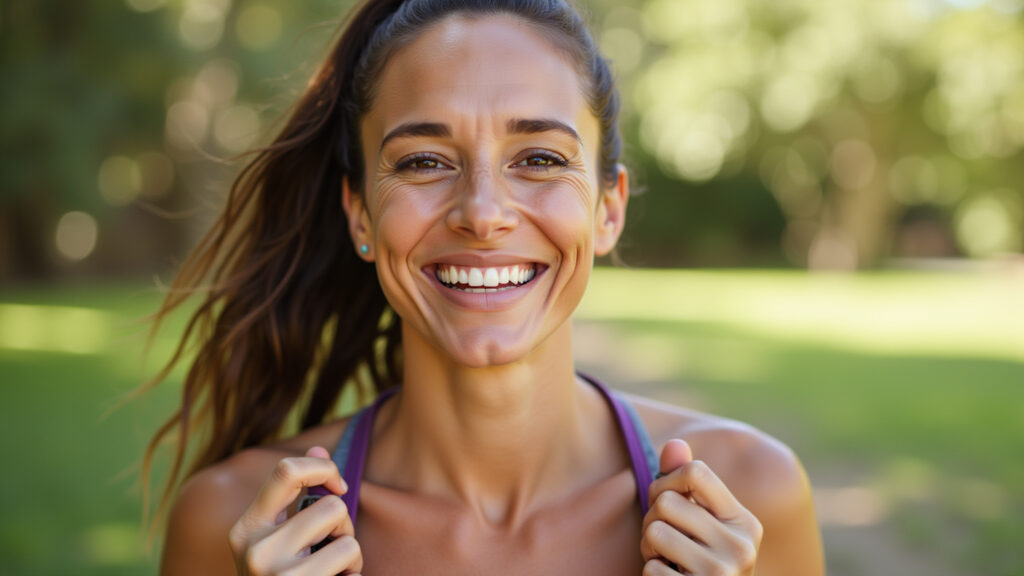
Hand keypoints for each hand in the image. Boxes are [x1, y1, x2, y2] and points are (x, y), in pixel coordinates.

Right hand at [228, 446, 363, 574]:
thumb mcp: (279, 539)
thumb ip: (297, 496)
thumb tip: (318, 449)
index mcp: (247, 528)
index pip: (286, 471)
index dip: (324, 469)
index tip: (340, 488)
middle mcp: (256, 550)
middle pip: (332, 506)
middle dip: (344, 527)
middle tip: (331, 550)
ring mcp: (278, 575)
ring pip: (348, 542)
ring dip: (351, 557)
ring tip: (333, 571)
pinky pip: (352, 568)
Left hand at [640, 440, 762, 574]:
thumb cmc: (697, 562)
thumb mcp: (697, 523)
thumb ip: (685, 485)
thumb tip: (674, 443)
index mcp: (745, 522)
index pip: (695, 471)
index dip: (666, 481)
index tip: (665, 501)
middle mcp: (741, 547)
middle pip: (667, 502)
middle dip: (652, 519)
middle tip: (662, 540)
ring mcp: (723, 575)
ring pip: (655, 531)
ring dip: (648, 547)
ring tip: (666, 559)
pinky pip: (651, 568)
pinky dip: (651, 574)